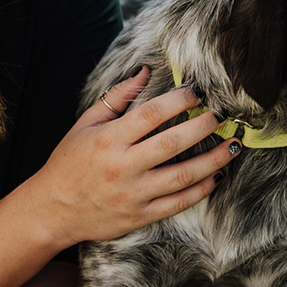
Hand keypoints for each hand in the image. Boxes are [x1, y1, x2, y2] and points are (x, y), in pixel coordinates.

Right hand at [28, 66, 237, 244]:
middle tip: (222, 115)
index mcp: (108, 140)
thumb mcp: (85, 124)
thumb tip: (146, 71)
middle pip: (172, 144)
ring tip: (233, 145)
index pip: (150, 114)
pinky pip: (178, 203)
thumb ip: (117, 98)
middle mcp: (123, 167)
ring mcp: (134, 194)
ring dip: (213, 160)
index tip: (197, 93)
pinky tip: (216, 176)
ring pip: (182, 176)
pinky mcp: (140, 216)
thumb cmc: (68, 163)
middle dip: (203, 127)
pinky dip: (201, 190)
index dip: (178, 100)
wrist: (53, 210)